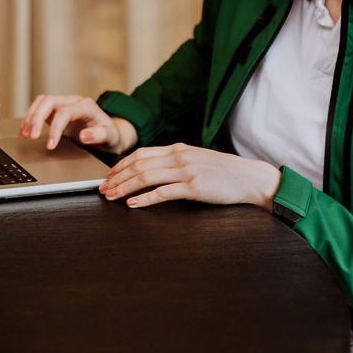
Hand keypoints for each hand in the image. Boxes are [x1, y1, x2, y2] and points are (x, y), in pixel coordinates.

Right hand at [20, 94, 137, 154]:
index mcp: (87, 106)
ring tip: (24, 135)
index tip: (50, 145)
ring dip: (31, 117)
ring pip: (42, 102)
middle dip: (37, 118)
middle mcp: (74, 102)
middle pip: (49, 101)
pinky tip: (24, 131)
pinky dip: (30, 119)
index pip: (65, 112)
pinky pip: (40, 109)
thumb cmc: (110, 135)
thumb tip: (84, 135)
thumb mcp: (111, 137)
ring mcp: (64, 105)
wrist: (110, 133)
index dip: (55, 128)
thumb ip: (99, 135)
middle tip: (31, 136)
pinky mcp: (57, 111)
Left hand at [102, 144, 280, 209]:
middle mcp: (180, 156)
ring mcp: (186, 171)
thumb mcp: (198, 160)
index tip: (109, 174)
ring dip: (125, 187)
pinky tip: (132, 204)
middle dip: (117, 177)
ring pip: (146, 176)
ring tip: (112, 196)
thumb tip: (155, 168)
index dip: (122, 164)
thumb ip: (177, 161)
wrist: (250, 178)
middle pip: (139, 164)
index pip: (142, 153)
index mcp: (179, 149)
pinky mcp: (194, 187)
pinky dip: (144, 199)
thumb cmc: (225, 173)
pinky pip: (163, 192)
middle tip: (103, 188)